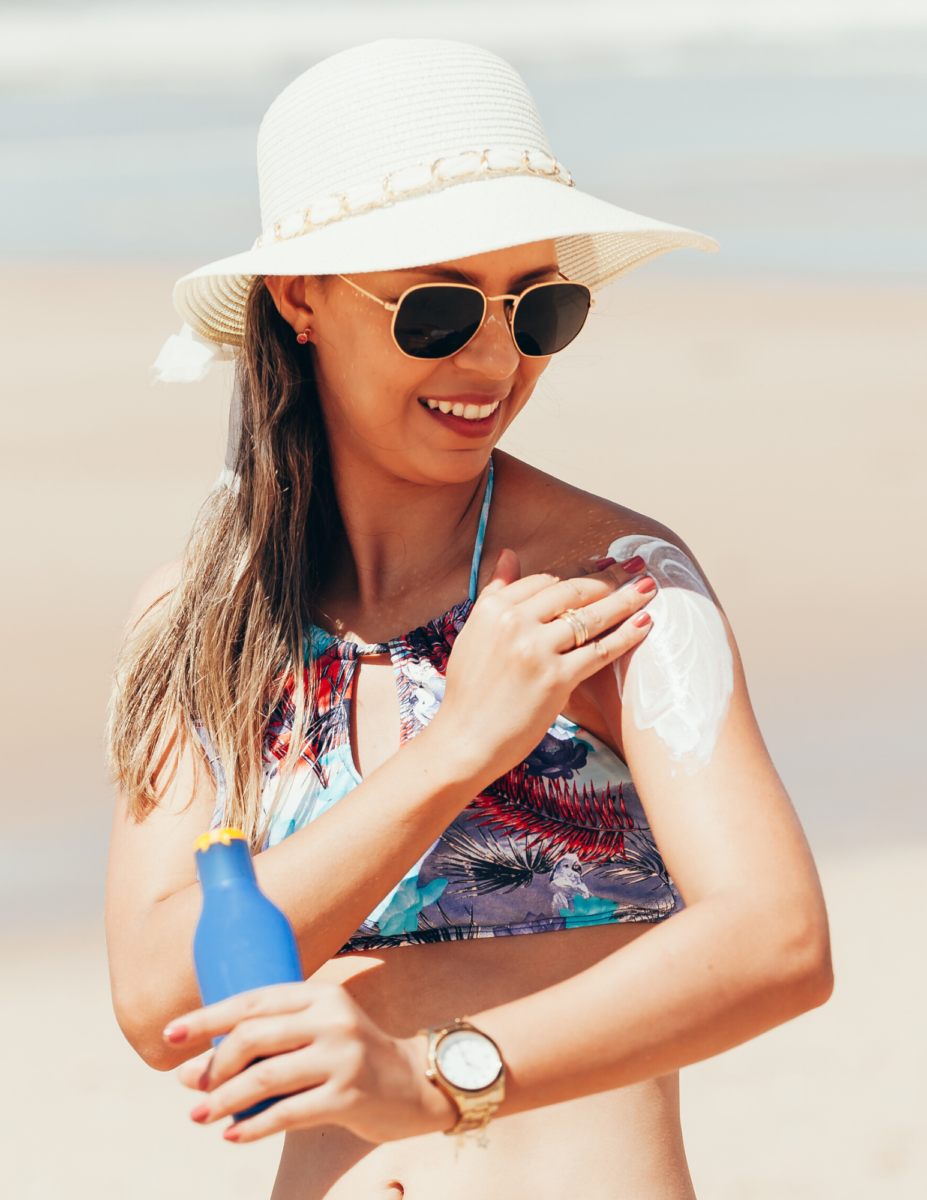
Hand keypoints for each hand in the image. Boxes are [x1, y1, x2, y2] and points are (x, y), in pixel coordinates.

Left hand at [164, 982, 455, 1143]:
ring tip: (198, 1115)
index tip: (172, 1034)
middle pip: (255, 1035)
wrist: (413, 1084)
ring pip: (266, 1076)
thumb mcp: (318, 1032)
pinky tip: (232, 1135)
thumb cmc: (349, 1058)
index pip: (254, 999)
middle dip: (214, 1064)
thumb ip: (270, 1042)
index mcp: (320, 994)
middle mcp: (332, 1018)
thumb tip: (194, 1073)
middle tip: (190, 1087)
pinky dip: (254, 1127)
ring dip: (224, 1099)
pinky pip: (288, 1113)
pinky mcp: (349, 1095)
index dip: (208, 1016)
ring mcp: (343, 1056)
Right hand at [426, 550, 653, 784]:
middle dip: (608, 579)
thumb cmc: (470, 690)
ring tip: (648, 590)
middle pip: (572, 591)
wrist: (465, 739)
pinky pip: (599, 651)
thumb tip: (509, 553)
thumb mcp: (474, 632)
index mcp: (493, 608)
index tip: (599, 572)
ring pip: (591, 617)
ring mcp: (536, 650)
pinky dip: (626, 637)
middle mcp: (513, 623)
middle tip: (634, 571)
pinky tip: (644, 625)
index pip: (545, 580)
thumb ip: (495, 592)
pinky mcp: (555, 679)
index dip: (577, 576)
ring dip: (625, 601)